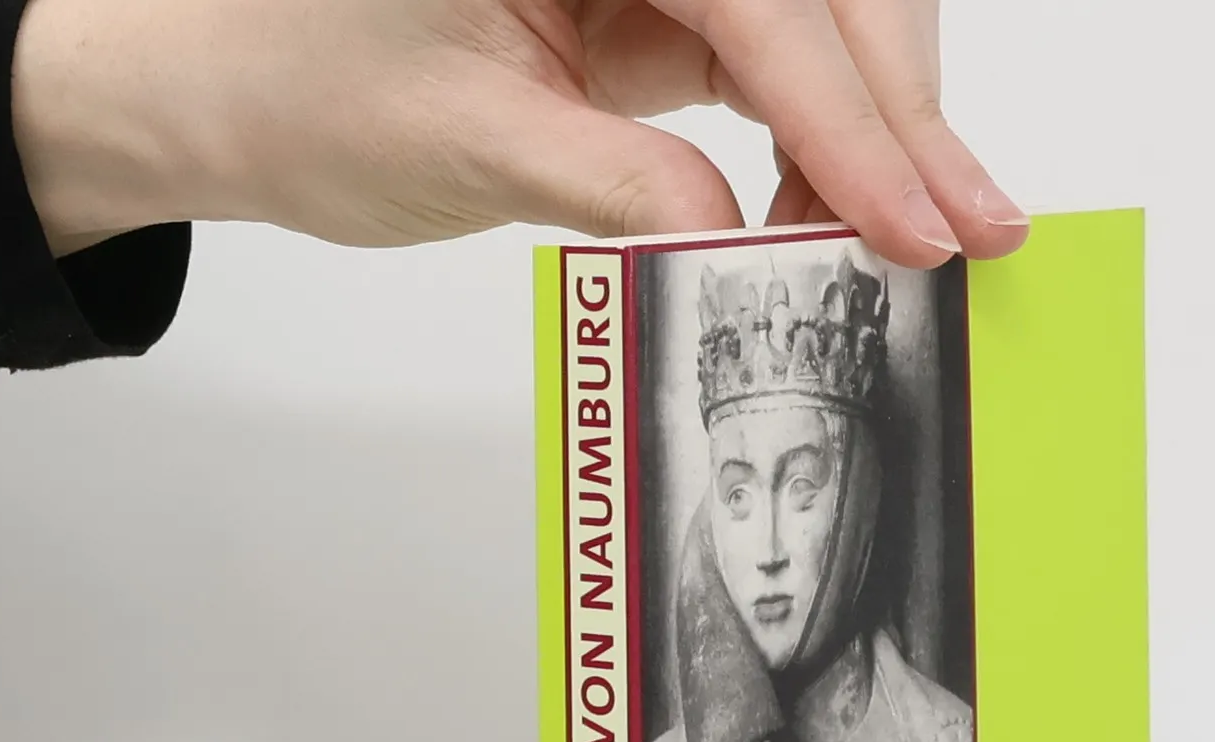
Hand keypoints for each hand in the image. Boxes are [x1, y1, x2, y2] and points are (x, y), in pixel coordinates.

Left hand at [12, 0, 1027, 266]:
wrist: (242, 90)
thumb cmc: (311, 89)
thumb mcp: (466, 142)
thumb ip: (614, 185)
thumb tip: (742, 244)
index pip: (762, 4)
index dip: (852, 122)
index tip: (920, 224)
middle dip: (904, 111)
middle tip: (972, 232)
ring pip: (825, 16)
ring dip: (878, 127)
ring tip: (907, 240)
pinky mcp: (666, 12)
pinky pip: (782, 64)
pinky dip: (823, 142)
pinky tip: (832, 216)